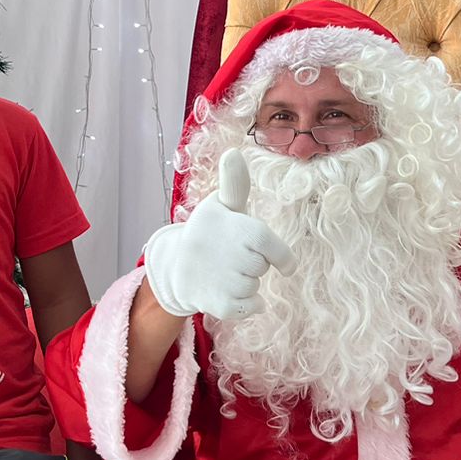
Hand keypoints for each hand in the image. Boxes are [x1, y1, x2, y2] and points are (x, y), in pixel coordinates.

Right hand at [142, 150, 296, 319]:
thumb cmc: (209, 232)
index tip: (285, 264)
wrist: (175, 267)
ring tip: (224, 273)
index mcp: (235, 225)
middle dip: (253, 265)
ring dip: (246, 284)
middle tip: (232, 258)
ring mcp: (221, 278)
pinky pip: (248, 308)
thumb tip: (233, 152)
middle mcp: (227, 251)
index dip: (282, 256)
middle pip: (262, 267)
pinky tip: (231, 293)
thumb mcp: (222, 206)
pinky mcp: (217, 303)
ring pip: (254, 287)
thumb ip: (235, 183)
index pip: (269, 244)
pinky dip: (247, 305)